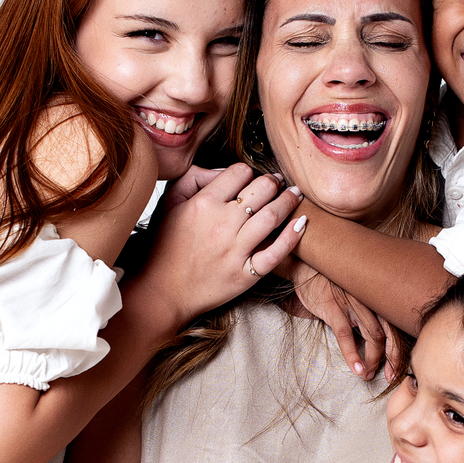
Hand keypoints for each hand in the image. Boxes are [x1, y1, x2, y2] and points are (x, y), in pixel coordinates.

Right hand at [139, 163, 304, 324]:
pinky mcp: (244, 274)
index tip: (252, 178)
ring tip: (295, 195)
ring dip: (289, 201)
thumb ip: (192, 178)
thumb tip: (222, 171)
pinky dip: (292, 237)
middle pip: (262, 190)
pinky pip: (275, 253)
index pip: (239, 172)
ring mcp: (235, 250)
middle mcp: (222, 223)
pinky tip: (301, 223)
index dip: (248, 172)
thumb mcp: (167, 204)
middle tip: (279, 182)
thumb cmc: (164, 247)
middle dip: (274, 182)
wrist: (162, 291)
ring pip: (273, 216)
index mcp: (203, 203)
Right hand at [280, 259, 400, 382]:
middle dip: (391, 359)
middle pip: (388, 333)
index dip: (398, 349)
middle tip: (390, 377)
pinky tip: (356, 368)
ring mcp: (352, 303)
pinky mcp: (333, 308)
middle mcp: (369, 299)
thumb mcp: (356, 290)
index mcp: (376, 296)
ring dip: (372, 360)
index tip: (397, 367)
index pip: (396, 325)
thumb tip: (376, 333)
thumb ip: (367, 308)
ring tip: (367, 375)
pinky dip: (353, 354)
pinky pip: (346, 336)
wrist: (307, 264)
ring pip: (371, 336)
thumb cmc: (333, 280)